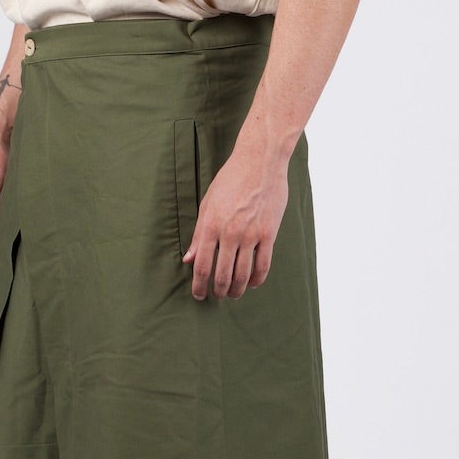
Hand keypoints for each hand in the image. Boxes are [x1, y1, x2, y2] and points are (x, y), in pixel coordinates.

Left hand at [182, 140, 289, 299]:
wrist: (260, 162)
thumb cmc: (231, 179)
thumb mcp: (208, 204)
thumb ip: (199, 235)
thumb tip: (189, 259)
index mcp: (211, 226)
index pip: (202, 266)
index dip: (198, 285)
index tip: (198, 295)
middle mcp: (230, 233)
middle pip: (222, 275)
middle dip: (217, 291)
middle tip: (216, 297)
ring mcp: (251, 235)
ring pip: (243, 275)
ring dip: (237, 289)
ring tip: (233, 293)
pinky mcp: (269, 234)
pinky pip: (263, 265)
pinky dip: (257, 279)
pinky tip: (253, 283)